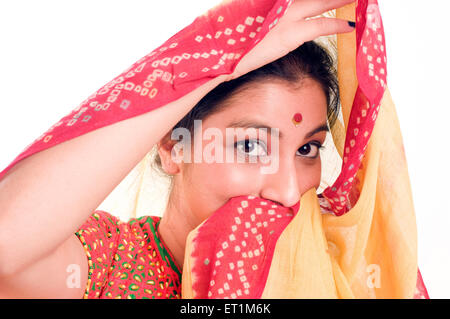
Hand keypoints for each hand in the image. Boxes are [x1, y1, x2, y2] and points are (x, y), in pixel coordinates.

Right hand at [226, 0, 355, 81]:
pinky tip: (350, 25)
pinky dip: (337, 24)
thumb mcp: (240, 13)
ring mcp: (285, 15)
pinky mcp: (290, 33)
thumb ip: (260, 9)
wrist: (219, 53)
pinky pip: (321, 25)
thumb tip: (272, 14)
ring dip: (339, 1)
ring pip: (321, 2)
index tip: (322, 0)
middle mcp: (278, 2)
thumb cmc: (227, 37)